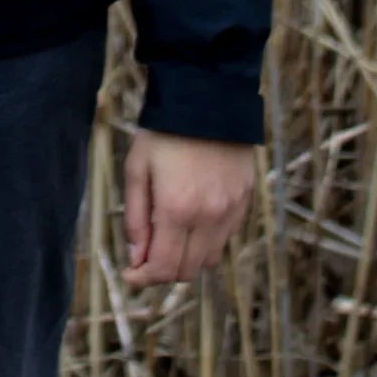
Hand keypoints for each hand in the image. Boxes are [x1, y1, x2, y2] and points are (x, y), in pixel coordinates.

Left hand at [121, 129, 253, 284]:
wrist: (206, 98)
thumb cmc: (164, 133)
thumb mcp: (137, 169)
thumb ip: (135, 217)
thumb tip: (136, 257)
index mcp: (178, 210)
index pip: (164, 268)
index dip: (144, 278)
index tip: (130, 274)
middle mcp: (209, 218)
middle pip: (188, 271)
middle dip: (164, 270)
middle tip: (147, 254)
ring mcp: (231, 211)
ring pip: (210, 259)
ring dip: (188, 258)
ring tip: (170, 236)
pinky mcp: (245, 201)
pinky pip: (227, 237)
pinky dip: (208, 241)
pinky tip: (194, 220)